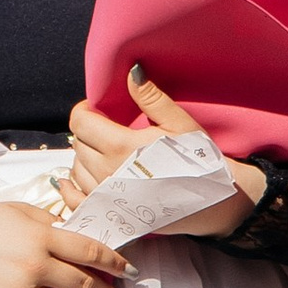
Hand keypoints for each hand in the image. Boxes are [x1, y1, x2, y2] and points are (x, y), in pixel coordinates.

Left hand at [63, 66, 262, 241]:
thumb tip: (131, 72)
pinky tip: (70, 182)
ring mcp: (109, 197)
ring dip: (83, 157)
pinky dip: (71, 190)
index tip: (96, 108)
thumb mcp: (180, 125)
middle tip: (104, 129)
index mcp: (122, 147)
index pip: (81, 122)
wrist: (217, 202)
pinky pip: (77, 202)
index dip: (85, 110)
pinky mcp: (113, 215)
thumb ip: (152, 99)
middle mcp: (108, 173)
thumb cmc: (201, 161)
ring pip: (76, 171)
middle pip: (78, 145)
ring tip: (101, 151)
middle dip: (87, 132)